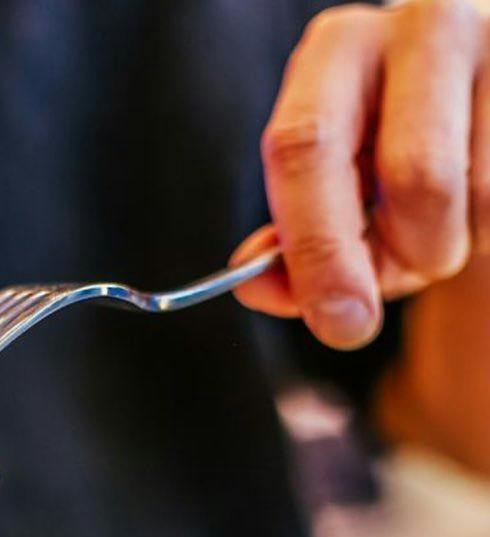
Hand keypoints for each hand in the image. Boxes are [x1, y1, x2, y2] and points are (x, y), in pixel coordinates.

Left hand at [233, 0, 489, 348]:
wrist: (473, 102)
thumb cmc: (388, 153)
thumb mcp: (331, 192)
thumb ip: (293, 244)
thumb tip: (259, 288)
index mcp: (337, 49)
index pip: (307, 146)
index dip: (317, 247)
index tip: (336, 319)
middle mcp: (422, 25)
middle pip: (416, 175)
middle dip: (404, 257)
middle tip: (392, 296)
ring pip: (477, 196)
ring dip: (449, 246)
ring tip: (434, 224)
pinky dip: (485, 231)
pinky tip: (471, 204)